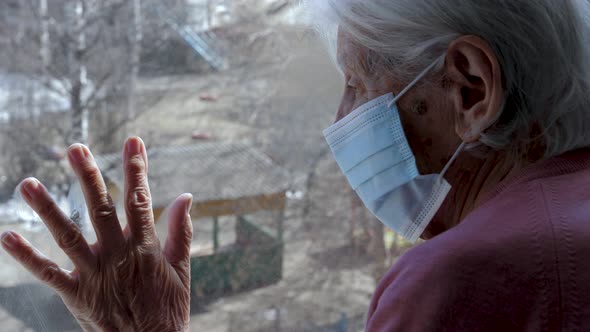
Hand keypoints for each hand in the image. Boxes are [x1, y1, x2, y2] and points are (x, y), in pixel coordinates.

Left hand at [1, 137, 192, 331]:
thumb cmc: (168, 307)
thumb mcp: (181, 268)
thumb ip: (181, 231)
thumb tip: (186, 196)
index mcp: (146, 247)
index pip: (140, 200)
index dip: (136, 169)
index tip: (133, 142)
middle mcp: (118, 256)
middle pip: (101, 209)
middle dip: (89, 177)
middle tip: (75, 149)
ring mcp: (94, 275)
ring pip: (68, 236)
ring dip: (48, 209)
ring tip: (28, 183)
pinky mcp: (76, 295)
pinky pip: (48, 274)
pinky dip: (27, 256)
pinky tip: (7, 235)